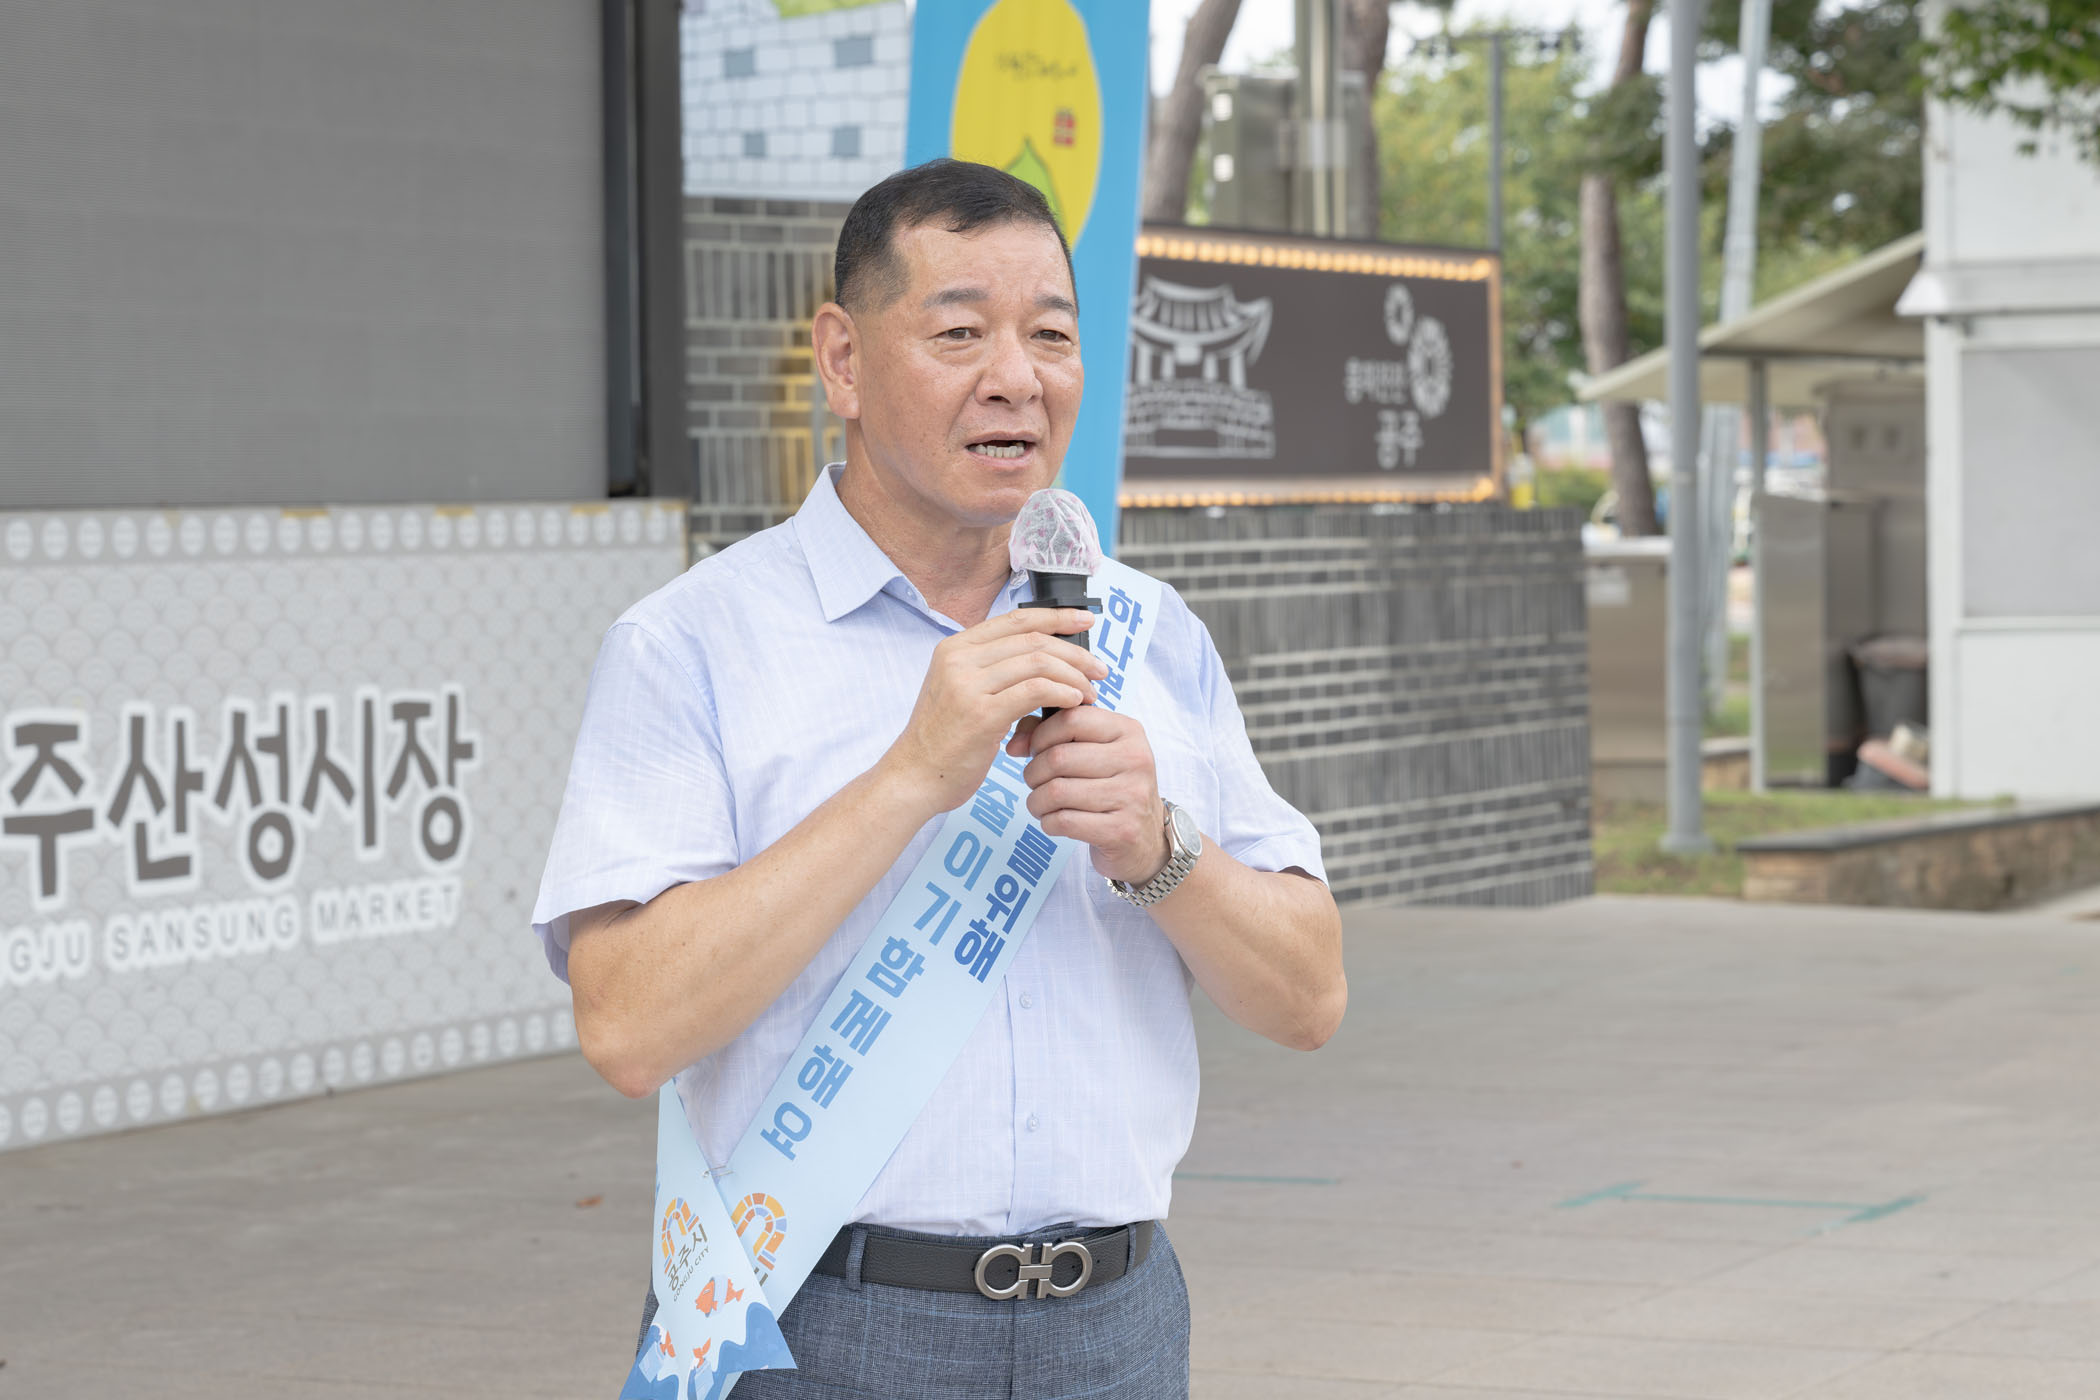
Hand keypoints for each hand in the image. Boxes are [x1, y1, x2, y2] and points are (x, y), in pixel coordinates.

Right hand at [883, 608, 1105, 815]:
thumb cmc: (944, 741)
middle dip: (1075, 651)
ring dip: (1073, 675)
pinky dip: (1061, 692)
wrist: (913, 777)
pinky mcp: (980, 713)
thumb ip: (993, 671)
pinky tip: (1074, 702)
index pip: (1016, 619)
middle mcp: (958, 658)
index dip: (1057, 616)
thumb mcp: (960, 691)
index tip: (1086, 619)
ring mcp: (967, 684)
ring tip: (1090, 693)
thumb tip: (1046, 662)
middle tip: (1099, 670)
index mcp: (955, 647)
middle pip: (1033, 639)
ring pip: (1038, 661)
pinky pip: (1034, 690)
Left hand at [1009, 706, 1168, 884]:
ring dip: (1036, 801)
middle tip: (1035, 782)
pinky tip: (1054, 821)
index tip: (1036, 750)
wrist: (1145, 839)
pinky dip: (1048, 822)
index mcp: (1128, 731)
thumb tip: (1015, 743)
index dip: (1041, 735)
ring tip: (1040, 803)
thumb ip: (1051, 733)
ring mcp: (1131, 796)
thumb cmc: (1110, 788)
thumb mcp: (1092, 751)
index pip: (1072, 719)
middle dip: (1034, 772)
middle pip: (1059, 757)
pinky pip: (1063, 821)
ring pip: (1056, 791)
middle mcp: (1135, 759)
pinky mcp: (1121, 830)